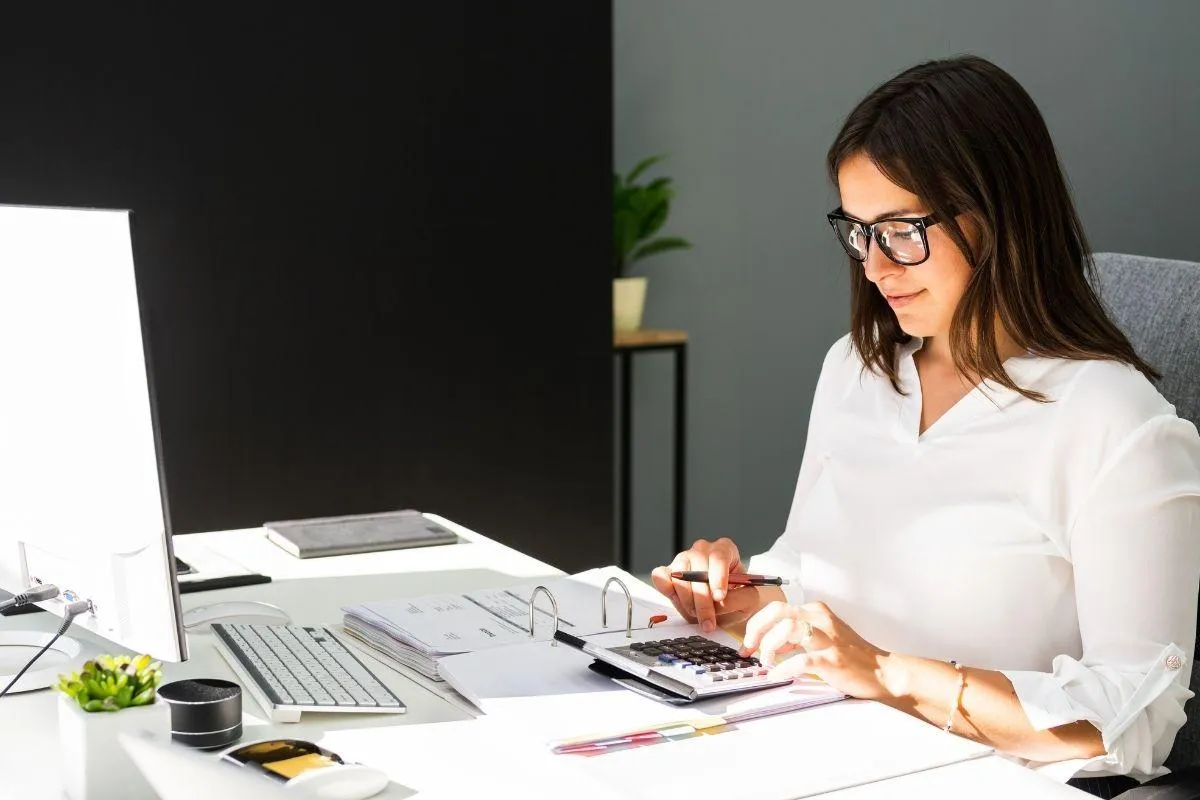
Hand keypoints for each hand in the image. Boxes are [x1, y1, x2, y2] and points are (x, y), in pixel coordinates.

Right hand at [651, 538, 774, 632]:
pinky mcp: (668, 571)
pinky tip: (676, 600)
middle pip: (698, 567)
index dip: (718, 578)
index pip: (719, 557)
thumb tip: (721, 601)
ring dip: (687, 599)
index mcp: (725, 549)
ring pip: (680, 574)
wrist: (720, 607)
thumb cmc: (735, 599)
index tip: (719, 598)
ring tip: (696, 615)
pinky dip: (666, 589)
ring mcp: (683, 559)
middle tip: (708, 621)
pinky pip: (660, 576)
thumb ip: (741, 598)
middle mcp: (703, 550)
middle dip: (702, 599)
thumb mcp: (748, 600)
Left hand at [740, 600, 891, 700]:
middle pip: (777, 611)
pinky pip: (801, 660)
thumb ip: (795, 638)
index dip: (756, 624)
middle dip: (756, 628)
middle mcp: (821, 619)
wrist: (883, 672)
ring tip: (767, 662)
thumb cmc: (851, 656)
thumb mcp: (821, 638)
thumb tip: (768, 644)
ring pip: (787, 629)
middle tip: (749, 647)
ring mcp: (828, 638)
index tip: (748, 642)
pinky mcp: (832, 659)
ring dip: (769, 646)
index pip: (776, 608)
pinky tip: (777, 675)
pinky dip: (783, 668)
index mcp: (816, 611)